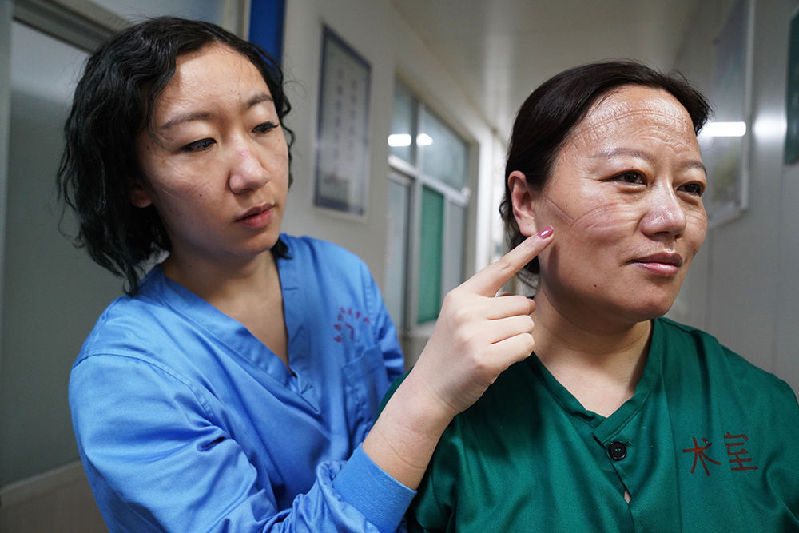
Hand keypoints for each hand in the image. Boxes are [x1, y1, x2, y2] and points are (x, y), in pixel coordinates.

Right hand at [411, 228, 553, 416]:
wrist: (428, 390)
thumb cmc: (449, 355)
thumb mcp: (458, 318)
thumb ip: (485, 303)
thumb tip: (523, 298)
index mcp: (461, 296)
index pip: (501, 268)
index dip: (527, 250)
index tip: (547, 233)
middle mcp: (467, 310)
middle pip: (523, 303)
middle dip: (517, 321)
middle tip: (492, 338)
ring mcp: (476, 334)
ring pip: (527, 325)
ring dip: (518, 339)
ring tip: (492, 350)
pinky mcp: (486, 357)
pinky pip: (526, 345)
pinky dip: (519, 354)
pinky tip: (498, 361)